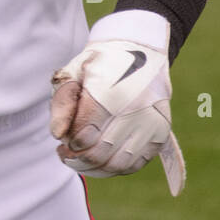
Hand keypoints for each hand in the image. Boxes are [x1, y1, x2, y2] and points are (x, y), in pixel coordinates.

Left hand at [49, 10, 184, 194]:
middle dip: (77, 160)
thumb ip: (61, 103)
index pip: (84, 137)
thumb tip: (58, 134)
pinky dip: (116, 168)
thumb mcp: (73, 72)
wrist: (140, 50)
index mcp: (109, 94)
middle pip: (100, 154)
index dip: (69, 145)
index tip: (62, 142)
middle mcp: (134, 111)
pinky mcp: (161, 133)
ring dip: (96, 169)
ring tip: (80, 160)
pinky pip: (136, 163)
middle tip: (65, 154)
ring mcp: (151, 124)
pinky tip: (102, 161)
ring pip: (119, 165)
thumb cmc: (100, 63)